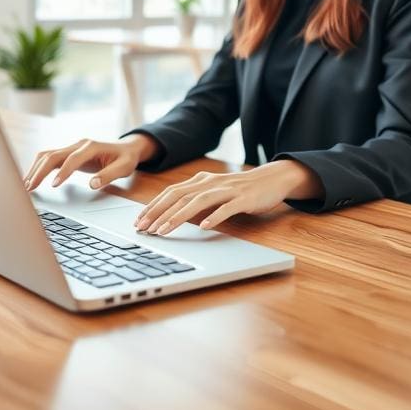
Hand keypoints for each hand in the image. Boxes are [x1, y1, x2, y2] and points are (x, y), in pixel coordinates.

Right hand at [23, 134, 159, 191]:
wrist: (126, 148)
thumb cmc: (126, 158)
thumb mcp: (124, 168)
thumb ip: (109, 175)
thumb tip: (92, 184)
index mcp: (91, 146)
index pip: (72, 159)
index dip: (62, 172)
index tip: (53, 185)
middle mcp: (78, 144)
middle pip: (53, 155)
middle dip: (39, 171)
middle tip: (29, 188)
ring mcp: (72, 147)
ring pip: (47, 155)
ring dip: (35, 169)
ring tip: (25, 185)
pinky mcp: (68, 153)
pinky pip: (50, 159)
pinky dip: (39, 168)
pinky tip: (32, 179)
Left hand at [134, 160, 321, 235]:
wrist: (271, 179)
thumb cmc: (239, 189)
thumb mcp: (214, 191)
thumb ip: (195, 199)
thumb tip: (170, 215)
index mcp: (201, 180)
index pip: (171, 192)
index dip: (153, 206)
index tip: (139, 221)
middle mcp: (210, 182)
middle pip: (179, 196)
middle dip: (159, 212)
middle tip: (144, 229)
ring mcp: (227, 190)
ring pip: (198, 201)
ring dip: (178, 216)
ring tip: (164, 230)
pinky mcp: (243, 198)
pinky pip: (226, 208)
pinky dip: (214, 216)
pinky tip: (204, 227)